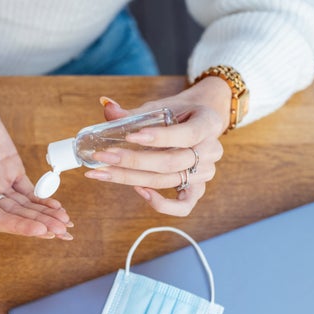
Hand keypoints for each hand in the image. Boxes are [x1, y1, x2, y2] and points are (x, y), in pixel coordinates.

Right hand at [0, 65, 72, 238]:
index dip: (21, 226)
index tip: (42, 230)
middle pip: (15, 215)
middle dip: (39, 224)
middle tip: (62, 231)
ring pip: (25, 206)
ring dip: (44, 215)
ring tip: (65, 223)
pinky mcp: (11, 170)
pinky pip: (29, 190)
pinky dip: (42, 199)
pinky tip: (57, 207)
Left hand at [86, 77, 230, 215]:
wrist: (198, 122)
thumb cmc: (178, 113)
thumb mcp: (161, 107)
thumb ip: (135, 112)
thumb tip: (107, 107)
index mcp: (208, 124)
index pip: (186, 134)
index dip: (159, 137)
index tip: (131, 136)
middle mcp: (211, 151)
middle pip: (171, 162)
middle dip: (133, 161)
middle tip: (103, 157)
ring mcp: (206, 173)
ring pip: (166, 181)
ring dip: (130, 179)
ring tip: (102, 172)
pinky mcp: (197, 189)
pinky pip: (183, 207)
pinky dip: (160, 203)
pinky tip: (138, 190)